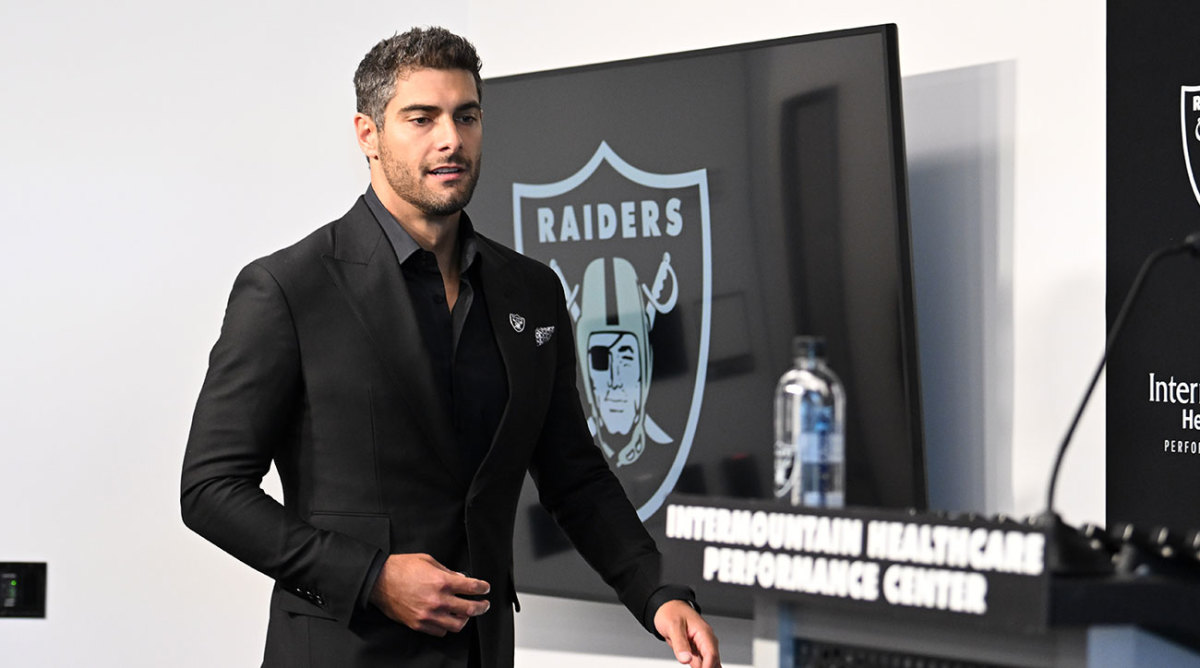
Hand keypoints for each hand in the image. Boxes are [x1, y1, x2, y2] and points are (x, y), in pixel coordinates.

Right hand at [369, 553, 490, 636]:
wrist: (379, 581)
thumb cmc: (401, 568)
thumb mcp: (428, 561)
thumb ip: (447, 571)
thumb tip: (460, 578)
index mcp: (442, 581)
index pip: (472, 587)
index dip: (482, 588)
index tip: (485, 588)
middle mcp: (438, 600)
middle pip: (470, 609)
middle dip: (481, 607)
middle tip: (484, 605)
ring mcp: (429, 615)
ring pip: (457, 624)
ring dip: (465, 619)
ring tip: (465, 614)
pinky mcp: (419, 624)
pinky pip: (441, 632)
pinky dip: (447, 626)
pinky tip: (447, 619)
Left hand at [654, 599, 720, 667]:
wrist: (667, 607)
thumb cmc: (671, 612)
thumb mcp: (673, 626)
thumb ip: (680, 643)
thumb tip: (686, 659)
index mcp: (704, 632)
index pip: (711, 654)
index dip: (708, 667)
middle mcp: (705, 640)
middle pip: (713, 661)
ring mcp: (701, 646)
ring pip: (708, 663)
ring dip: (704, 667)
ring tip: (696, 666)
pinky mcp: (695, 651)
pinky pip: (701, 663)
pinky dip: (700, 667)